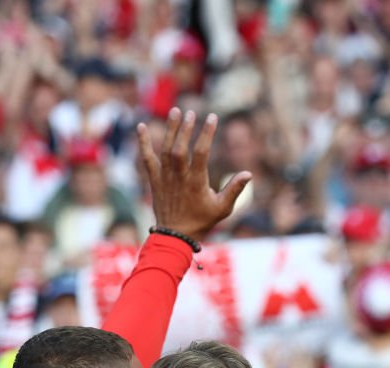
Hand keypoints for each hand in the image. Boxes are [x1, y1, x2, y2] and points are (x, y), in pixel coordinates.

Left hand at [137, 108, 251, 241]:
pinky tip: (140, 126)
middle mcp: (179, 177)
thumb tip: (249, 174)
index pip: (202, 152)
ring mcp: (164, 177)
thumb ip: (234, 189)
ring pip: (165, 150)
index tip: (212, 117)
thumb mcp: (222, 208)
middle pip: (180, 148)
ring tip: (175, 111)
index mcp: (196, 181)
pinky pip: (147, 158)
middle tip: (191, 112)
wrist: (175, 235)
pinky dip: (143, 142)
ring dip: (169, 130)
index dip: (207, 133)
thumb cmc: (201, 221)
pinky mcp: (154, 180)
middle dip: (185, 129)